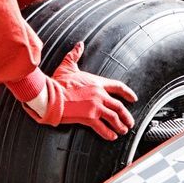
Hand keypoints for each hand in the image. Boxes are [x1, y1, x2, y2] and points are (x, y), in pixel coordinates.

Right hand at [22, 42, 136, 138]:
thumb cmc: (57, 82)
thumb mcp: (68, 66)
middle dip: (126, 115)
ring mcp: (95, 107)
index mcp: (97, 83)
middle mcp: (99, 95)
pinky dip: (108, 133)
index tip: (133, 98)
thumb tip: (79, 45)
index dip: (128, 93)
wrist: (50, 94)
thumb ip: (75, 55)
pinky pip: (102, 127)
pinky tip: (112, 137)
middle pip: (119, 106)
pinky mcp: (88, 117)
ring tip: (123, 130)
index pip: (118, 86)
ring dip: (120, 125)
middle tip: (130, 122)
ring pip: (114, 117)